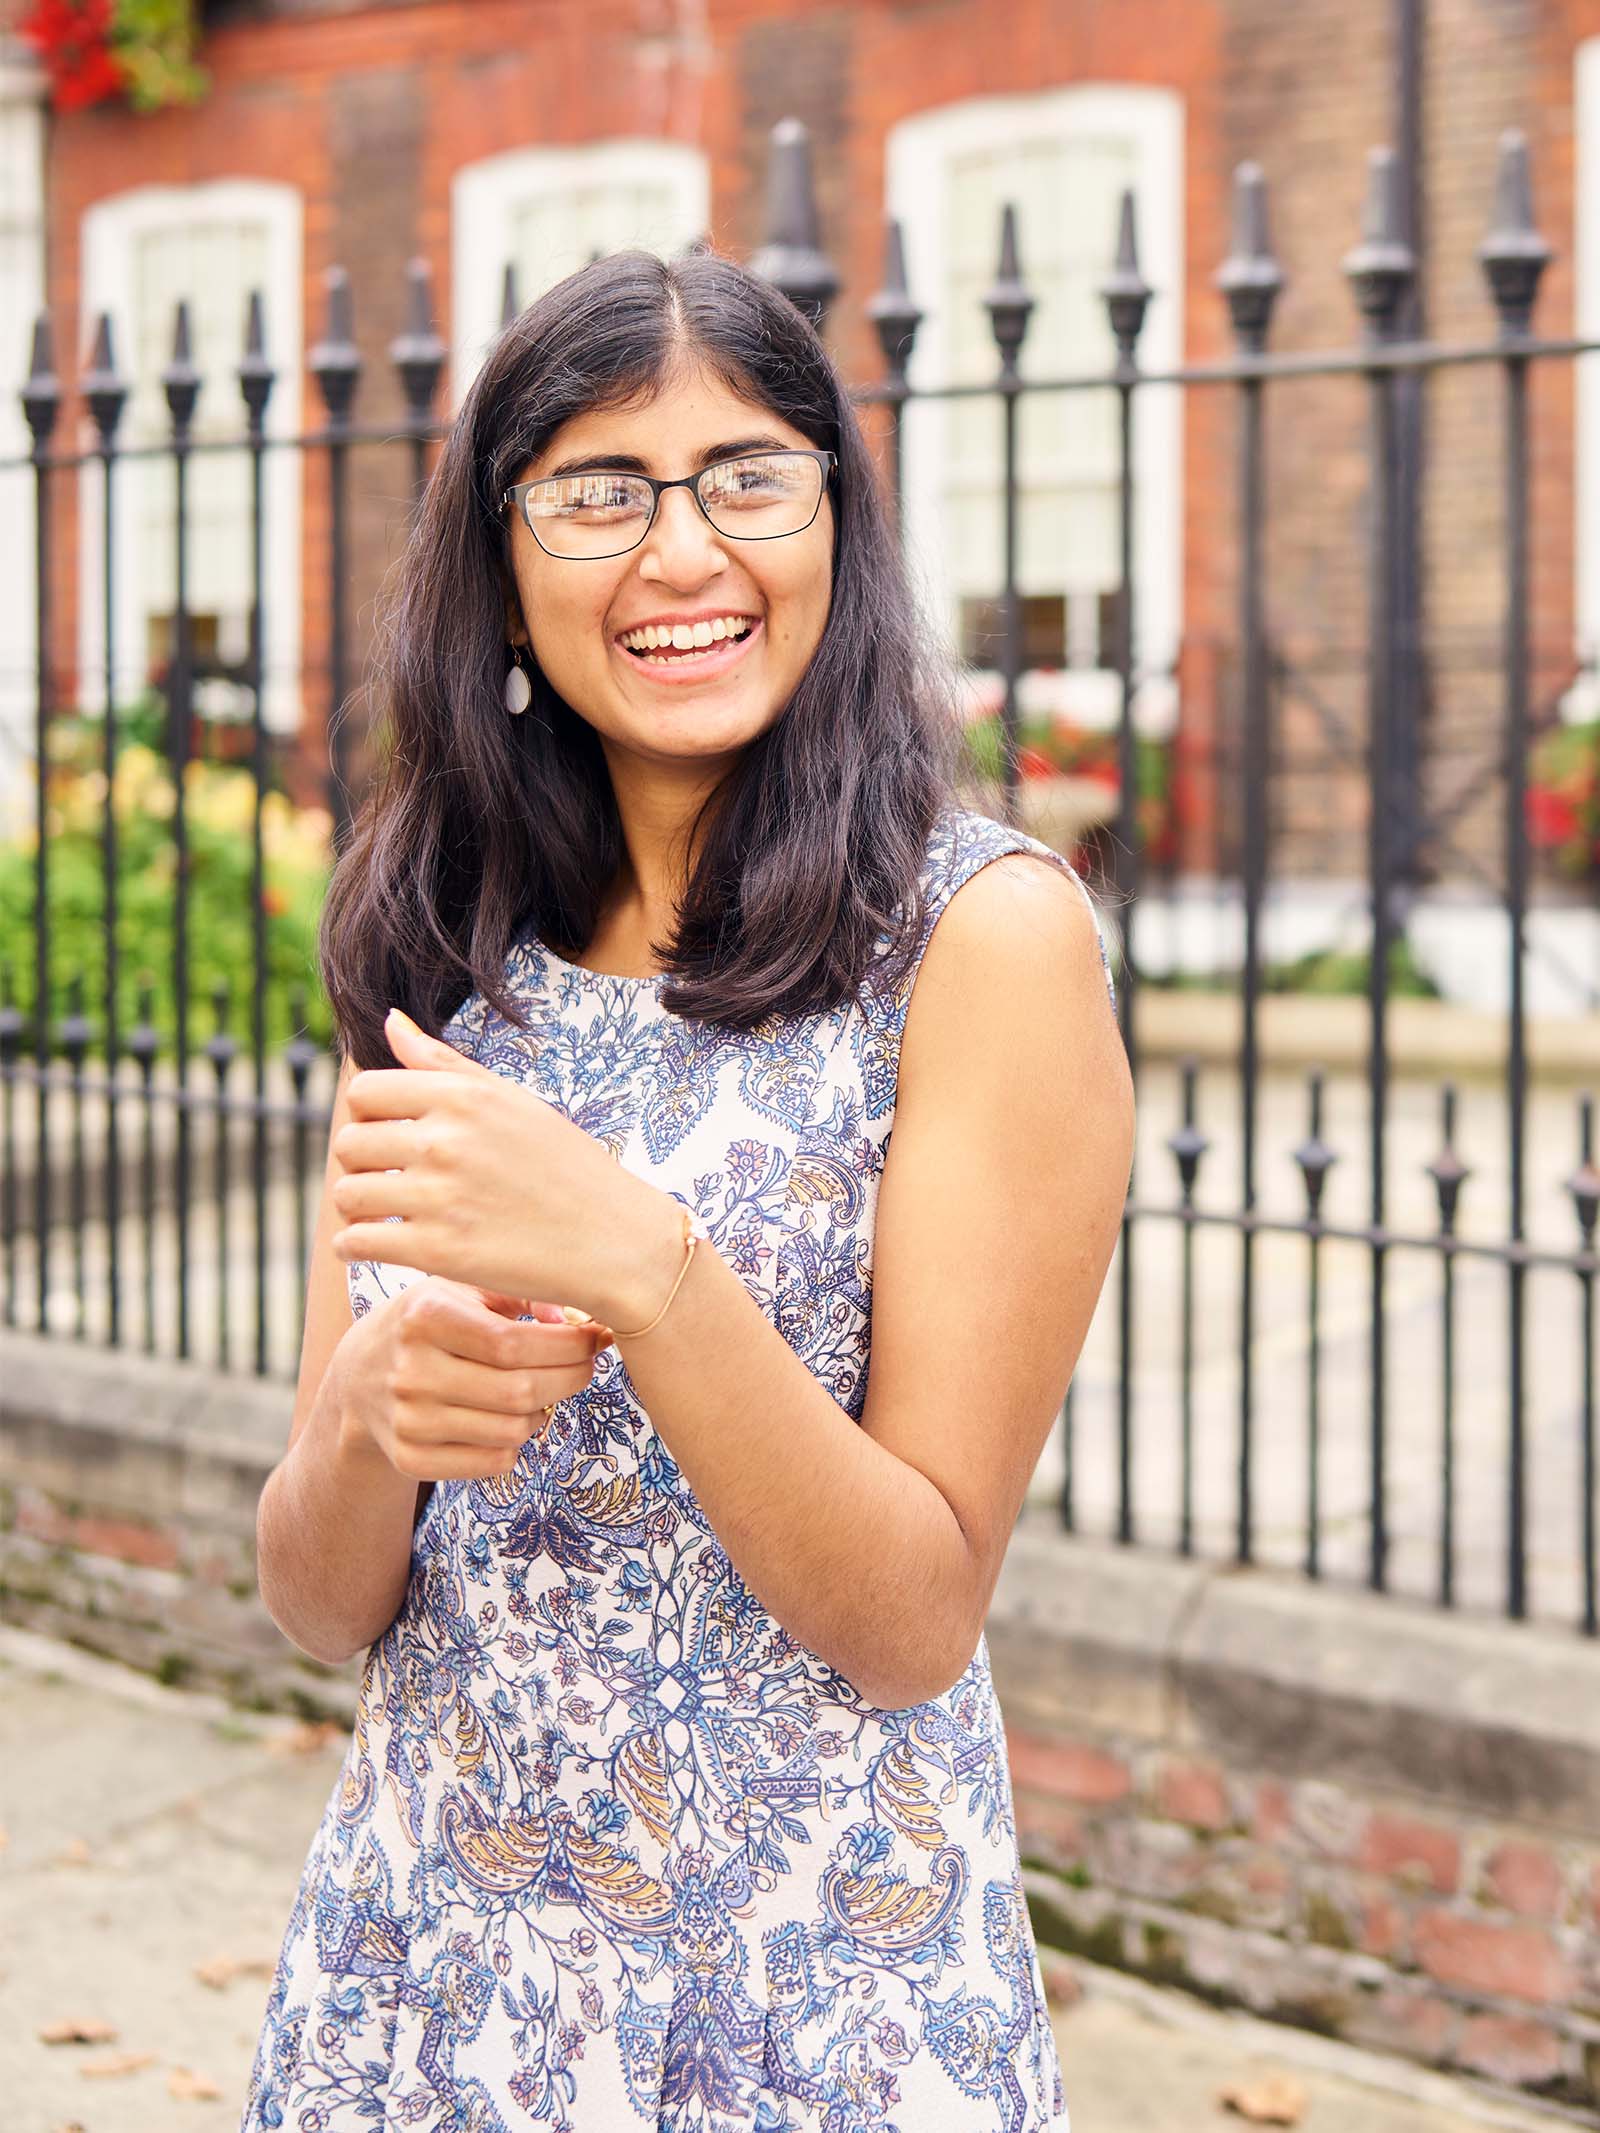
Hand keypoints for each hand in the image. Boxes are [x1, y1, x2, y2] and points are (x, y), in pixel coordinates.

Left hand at [329, 1007, 644, 1311]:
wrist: (612, 1238)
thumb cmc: (564, 1165)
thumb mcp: (511, 1101)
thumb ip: (444, 1062)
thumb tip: (391, 1019)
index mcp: (462, 1097)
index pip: (364, 1091)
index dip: (369, 1116)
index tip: (390, 1136)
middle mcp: (446, 1141)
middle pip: (349, 1143)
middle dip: (360, 1163)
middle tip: (386, 1180)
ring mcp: (440, 1197)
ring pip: (346, 1195)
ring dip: (355, 1207)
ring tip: (380, 1214)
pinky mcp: (438, 1252)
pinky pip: (357, 1243)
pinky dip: (356, 1246)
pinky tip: (376, 1245)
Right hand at [342, 1276, 611, 1482]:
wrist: (359, 1374)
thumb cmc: (429, 1321)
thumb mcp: (460, 1287)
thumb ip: (519, 1290)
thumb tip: (575, 1320)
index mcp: (424, 1316)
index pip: (513, 1343)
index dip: (568, 1347)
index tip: (596, 1338)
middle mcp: (411, 1370)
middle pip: (520, 1391)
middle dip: (570, 1378)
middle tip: (586, 1365)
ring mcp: (408, 1420)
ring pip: (513, 1431)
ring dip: (543, 1411)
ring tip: (540, 1388)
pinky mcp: (409, 1459)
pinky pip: (493, 1461)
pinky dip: (516, 1442)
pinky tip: (510, 1417)